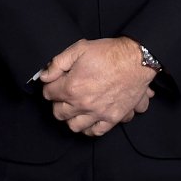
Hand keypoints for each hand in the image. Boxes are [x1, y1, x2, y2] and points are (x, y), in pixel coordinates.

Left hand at [39, 37, 155, 136]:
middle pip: (59, 113)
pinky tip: (88, 119)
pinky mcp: (112, 118)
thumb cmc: (108, 53)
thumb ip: (58, 63)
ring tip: (74, 108)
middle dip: (57, 103)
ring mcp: (98, 113)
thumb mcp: (79, 49)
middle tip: (63, 95)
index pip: (49, 94)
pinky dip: (89, 128)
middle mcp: (83, 104)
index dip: (50, 87)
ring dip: (71, 118)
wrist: (136, 60)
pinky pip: (95, 131)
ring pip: (74, 126)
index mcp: (72, 87)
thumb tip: (44, 76)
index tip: (54, 83)